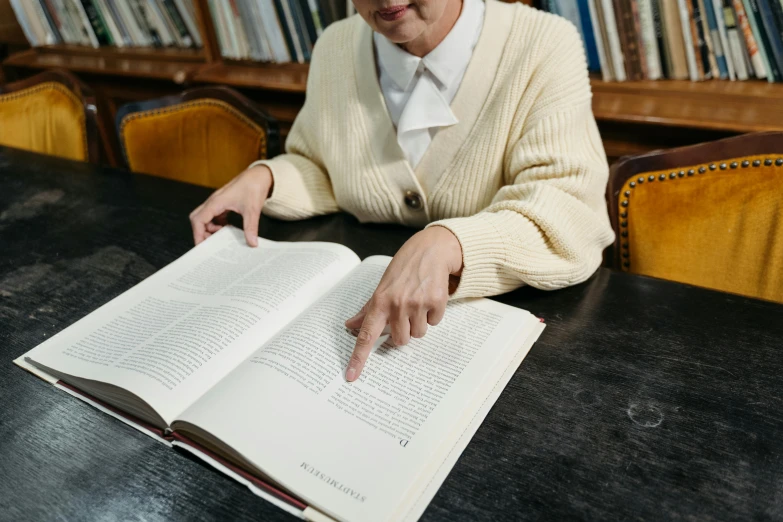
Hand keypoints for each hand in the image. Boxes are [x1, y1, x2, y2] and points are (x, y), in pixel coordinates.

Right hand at [189, 165, 272, 246]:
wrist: (259, 175)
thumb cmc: (253, 187)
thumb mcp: (252, 210)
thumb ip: (250, 227)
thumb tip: (252, 243)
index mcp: (216, 202)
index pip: (198, 220)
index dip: (198, 234)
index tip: (202, 246)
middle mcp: (214, 202)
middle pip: (197, 218)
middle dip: (201, 232)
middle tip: (211, 244)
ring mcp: (218, 202)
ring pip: (205, 217)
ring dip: (210, 229)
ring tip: (221, 238)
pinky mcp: (223, 203)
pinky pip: (214, 216)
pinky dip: (217, 224)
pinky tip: (227, 230)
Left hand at [343, 226, 462, 381]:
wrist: (429, 251)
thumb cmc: (403, 270)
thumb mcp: (381, 287)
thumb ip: (367, 310)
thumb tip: (349, 325)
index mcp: (380, 302)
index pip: (366, 335)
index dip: (358, 357)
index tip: (351, 376)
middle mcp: (397, 304)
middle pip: (400, 341)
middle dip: (404, 331)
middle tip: (405, 312)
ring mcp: (417, 303)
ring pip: (419, 334)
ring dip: (419, 322)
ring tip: (418, 302)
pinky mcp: (436, 301)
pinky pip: (434, 322)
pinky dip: (433, 314)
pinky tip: (429, 297)